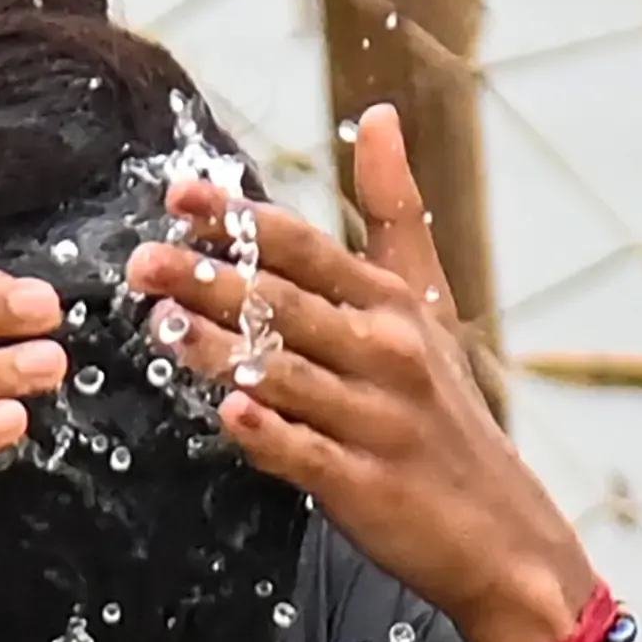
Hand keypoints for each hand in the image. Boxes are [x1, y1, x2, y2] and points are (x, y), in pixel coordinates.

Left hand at [127, 108, 593, 641]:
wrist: (496, 526)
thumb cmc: (442, 405)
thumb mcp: (425, 301)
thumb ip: (394, 211)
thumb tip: (376, 115)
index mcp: (389, 304)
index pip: (305, 249)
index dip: (241, 221)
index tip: (178, 197)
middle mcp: (385, 353)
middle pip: (288, 306)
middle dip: (214, 280)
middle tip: (145, 263)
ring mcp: (375, 420)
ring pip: (290, 375)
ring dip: (225, 351)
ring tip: (164, 327)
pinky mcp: (365, 484)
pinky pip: (310, 455)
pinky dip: (273, 434)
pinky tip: (231, 414)